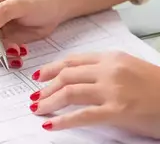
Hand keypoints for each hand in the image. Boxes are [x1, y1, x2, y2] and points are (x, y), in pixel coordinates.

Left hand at [30, 51, 159, 138]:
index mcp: (111, 57)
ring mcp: (113, 90)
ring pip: (70, 92)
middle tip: (34, 96)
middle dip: (46, 87)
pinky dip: (63, 120)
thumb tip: (77, 79)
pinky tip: (50, 124)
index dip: (51, 68)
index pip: (72, 61)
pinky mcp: (117, 110)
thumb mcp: (129, 68)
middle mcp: (109, 70)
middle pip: (67, 75)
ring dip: (49, 101)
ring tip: (37, 108)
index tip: (39, 76)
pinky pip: (83, 115)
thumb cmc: (157, 86)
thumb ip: (104, 69)